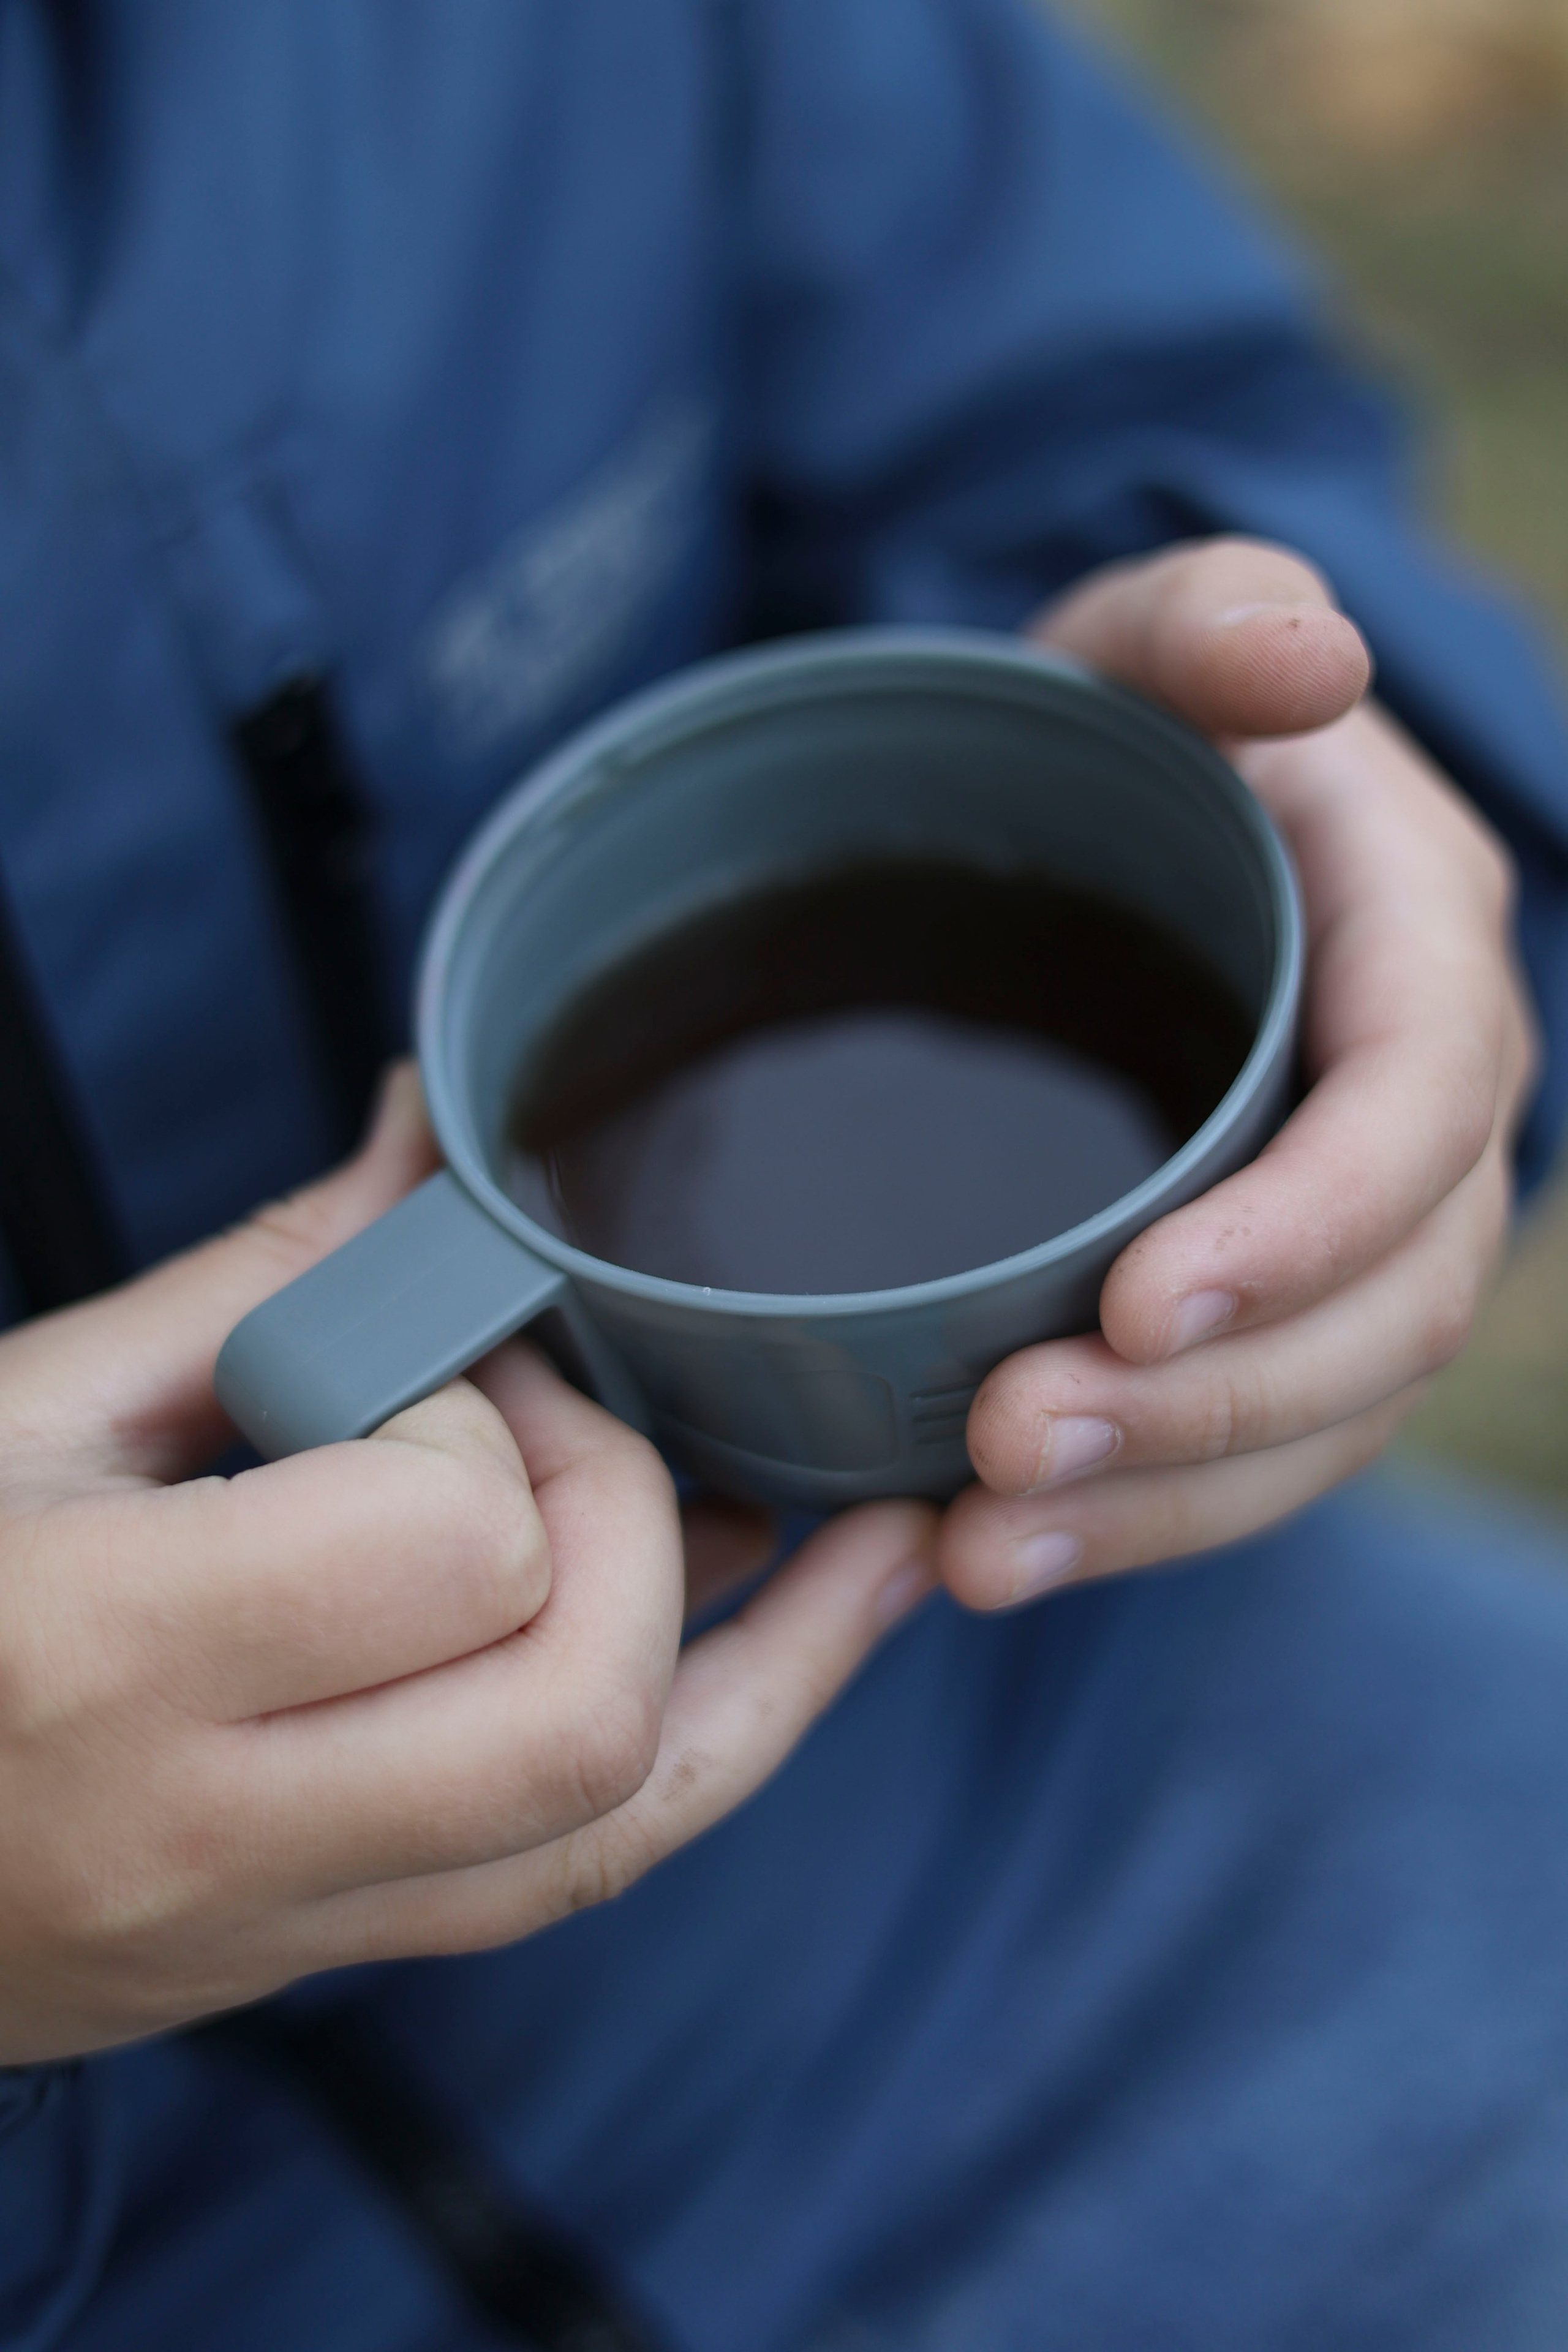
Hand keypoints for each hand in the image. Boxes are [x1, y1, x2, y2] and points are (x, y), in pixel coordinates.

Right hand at [0, 1071, 935, 2064]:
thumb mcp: (24, 1407)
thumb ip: (265, 1279)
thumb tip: (436, 1128)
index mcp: (111, 1655)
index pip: (449, 1546)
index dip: (480, 1426)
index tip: (432, 1365)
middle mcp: (213, 1832)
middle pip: (577, 1713)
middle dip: (631, 1532)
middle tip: (564, 1428)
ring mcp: (278, 1929)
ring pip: (615, 1830)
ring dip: (775, 1669)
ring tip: (870, 1536)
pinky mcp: (320, 1958)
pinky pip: (564, 1878)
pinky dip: (705, 1753)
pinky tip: (796, 1644)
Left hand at [940, 538, 1537, 1607]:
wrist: (1088, 842)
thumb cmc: (1119, 738)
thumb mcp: (1144, 645)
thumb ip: (1209, 623)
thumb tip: (1307, 657)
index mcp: (1413, 948)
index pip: (1419, 1109)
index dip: (1309, 1226)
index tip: (1140, 1301)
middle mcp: (1415, 1116)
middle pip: (1381, 1309)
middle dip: (1209, 1405)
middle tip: (1008, 1453)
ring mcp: (1353, 1232)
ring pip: (1319, 1417)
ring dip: (1160, 1502)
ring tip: (977, 1552)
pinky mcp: (1270, 1313)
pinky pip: (1245, 1447)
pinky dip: (1130, 1516)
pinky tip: (985, 1554)